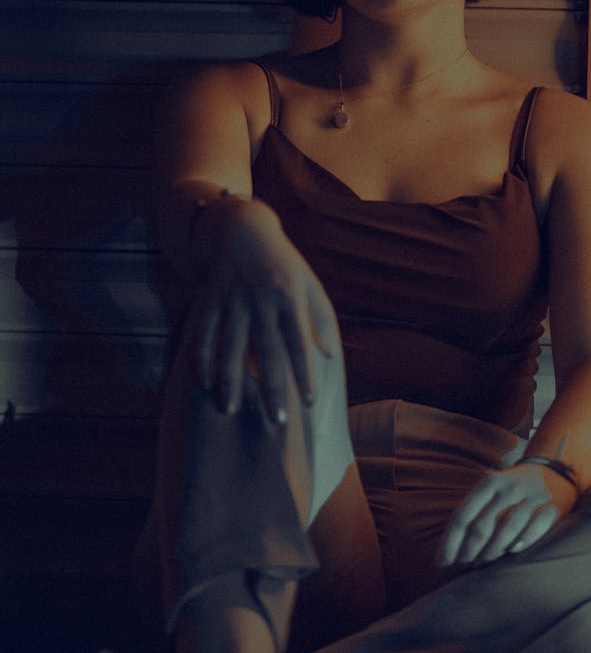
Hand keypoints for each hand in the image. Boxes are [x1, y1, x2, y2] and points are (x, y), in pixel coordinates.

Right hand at [193, 198, 338, 419]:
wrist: (243, 230)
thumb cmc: (284, 264)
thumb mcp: (309, 284)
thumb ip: (322, 319)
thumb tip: (327, 356)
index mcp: (289, 297)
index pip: (299, 341)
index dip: (305, 372)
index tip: (311, 401)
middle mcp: (260, 300)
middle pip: (266, 351)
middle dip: (271, 388)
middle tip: (276, 422)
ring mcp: (232, 300)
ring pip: (229, 347)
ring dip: (229, 381)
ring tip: (230, 410)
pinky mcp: (209, 300)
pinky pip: (203, 334)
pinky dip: (201, 359)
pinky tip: (204, 384)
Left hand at [436, 462, 576, 568]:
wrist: (550, 473)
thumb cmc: (510, 492)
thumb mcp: (490, 492)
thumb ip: (474, 513)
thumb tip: (448, 549)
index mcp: (487, 484)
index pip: (463, 517)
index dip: (450, 543)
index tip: (441, 565)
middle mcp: (507, 489)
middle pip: (482, 526)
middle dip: (468, 553)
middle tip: (460, 573)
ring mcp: (529, 497)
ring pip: (506, 528)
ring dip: (491, 552)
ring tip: (480, 570)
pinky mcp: (550, 507)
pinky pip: (535, 526)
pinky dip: (523, 540)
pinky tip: (512, 553)